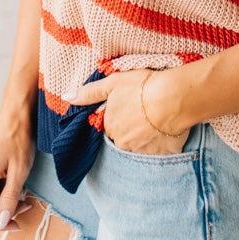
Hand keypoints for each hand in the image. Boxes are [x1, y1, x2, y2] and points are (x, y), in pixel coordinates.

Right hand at [0, 109, 35, 232]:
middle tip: (28, 204)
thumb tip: (3, 222)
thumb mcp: (20, 171)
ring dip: (5, 199)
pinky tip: (14, 182)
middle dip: (6, 209)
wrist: (17, 112)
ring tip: (24, 192)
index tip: (17, 224)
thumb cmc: (20, 137)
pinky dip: (1, 188)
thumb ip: (10, 198)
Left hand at [63, 67, 190, 154]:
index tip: (131, 108)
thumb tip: (67, 98)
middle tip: (144, 113)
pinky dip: (161, 144)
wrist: (172, 98)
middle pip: (123, 138)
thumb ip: (90, 92)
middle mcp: (122, 142)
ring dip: (145, 137)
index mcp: (110, 125)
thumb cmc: (142, 86)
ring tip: (157, 120)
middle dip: (131, 129)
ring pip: (140, 146)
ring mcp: (141, 151)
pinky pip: (158, 153)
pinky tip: (166, 130)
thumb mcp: (113, 83)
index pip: (110, 126)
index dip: (120, 116)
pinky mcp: (160, 156)